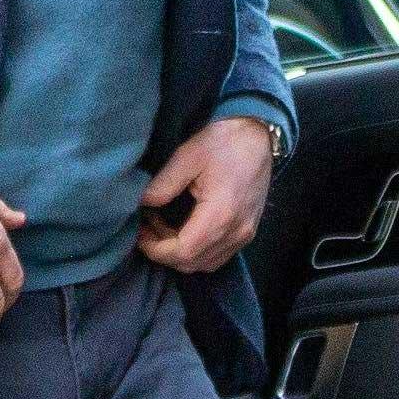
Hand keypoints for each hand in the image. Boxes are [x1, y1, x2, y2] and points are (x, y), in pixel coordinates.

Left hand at [136, 115, 276, 274]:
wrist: (259, 135)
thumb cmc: (225, 141)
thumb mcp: (188, 156)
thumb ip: (163, 185)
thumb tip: (141, 203)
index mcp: (221, 214)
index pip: (183, 252)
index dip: (156, 249)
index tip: (139, 233)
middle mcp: (236, 232)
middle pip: (193, 263)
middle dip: (164, 252)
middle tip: (146, 228)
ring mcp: (244, 235)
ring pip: (205, 264)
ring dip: (180, 253)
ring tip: (163, 228)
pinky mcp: (247, 232)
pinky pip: (218, 256)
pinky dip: (197, 251)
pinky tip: (184, 230)